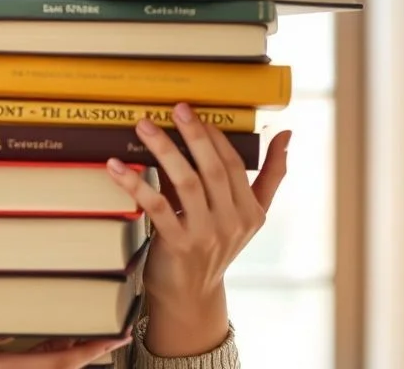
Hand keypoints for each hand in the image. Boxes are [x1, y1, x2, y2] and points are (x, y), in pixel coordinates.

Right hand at [0, 333, 131, 367]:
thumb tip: (10, 330)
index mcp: (1, 368)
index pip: (55, 363)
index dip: (87, 352)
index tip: (110, 339)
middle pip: (63, 368)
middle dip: (94, 352)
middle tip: (120, 334)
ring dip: (79, 354)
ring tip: (103, 335)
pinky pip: (38, 367)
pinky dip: (57, 355)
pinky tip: (65, 342)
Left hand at [105, 102, 289, 356]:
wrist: (192, 295)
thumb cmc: (217, 246)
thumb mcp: (250, 216)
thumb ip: (269, 176)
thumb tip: (286, 134)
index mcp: (250, 211)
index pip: (234, 164)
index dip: (214, 137)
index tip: (194, 112)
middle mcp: (232, 222)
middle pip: (213, 169)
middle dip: (194, 135)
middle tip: (176, 108)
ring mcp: (206, 234)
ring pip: (186, 182)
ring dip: (164, 150)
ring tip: (144, 126)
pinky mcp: (177, 245)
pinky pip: (156, 206)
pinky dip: (136, 184)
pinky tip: (117, 166)